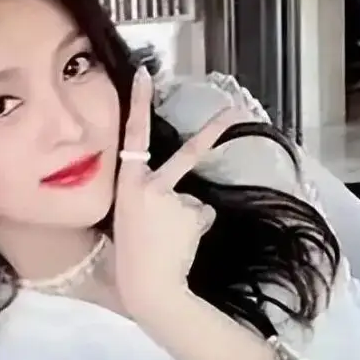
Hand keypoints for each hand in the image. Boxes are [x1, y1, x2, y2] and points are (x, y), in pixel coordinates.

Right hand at [112, 68, 230, 322]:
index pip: (132, 136)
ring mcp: (173, 199)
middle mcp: (148, 185)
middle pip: (187, 155)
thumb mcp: (128, 218)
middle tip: (234, 111)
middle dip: (214, 131)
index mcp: (125, 184)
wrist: (146, 285)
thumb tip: (185, 198)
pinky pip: (201, 216)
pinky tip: (182, 243)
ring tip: (170, 240)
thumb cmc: (131, 255)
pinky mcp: (193, 213)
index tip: (145, 74)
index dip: (139, 104)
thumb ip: (150, 198)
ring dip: (186, 218)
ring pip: (192, 201)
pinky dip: (195, 229)